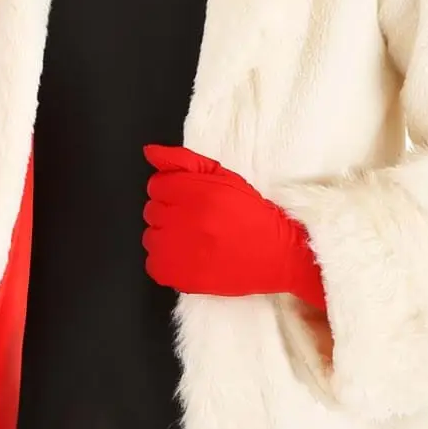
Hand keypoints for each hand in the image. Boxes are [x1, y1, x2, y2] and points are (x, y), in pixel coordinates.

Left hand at [140, 143, 326, 312]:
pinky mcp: (177, 276)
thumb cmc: (253, 216)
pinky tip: (190, 258)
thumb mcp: (226, 178)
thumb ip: (185, 161)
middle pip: (152, 210)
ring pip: (150, 237)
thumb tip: (151, 152)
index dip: (174, 191)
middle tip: (197, 222)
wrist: (277, 257)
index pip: (157, 185)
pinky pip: (153, 264)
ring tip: (195, 241)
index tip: (191, 201)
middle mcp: (186, 221)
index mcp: (199, 193)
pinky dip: (167, 262)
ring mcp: (179, 251)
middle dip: (171, 213)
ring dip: (167, 237)